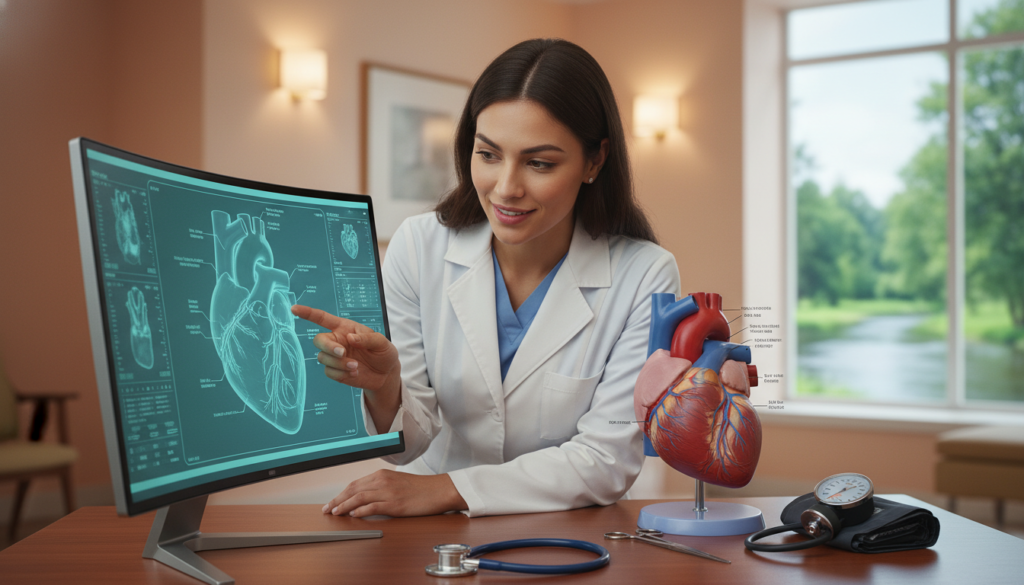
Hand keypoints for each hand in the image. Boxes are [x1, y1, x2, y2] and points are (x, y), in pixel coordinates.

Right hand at [291, 304, 401, 428]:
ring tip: (356, 366)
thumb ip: (367, 338)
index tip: (294, 309)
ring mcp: (334, 357)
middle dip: (328, 347)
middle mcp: (336, 341)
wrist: (385, 374)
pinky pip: (329, 371)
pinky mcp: (335, 371)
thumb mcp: (381, 342)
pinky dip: (341, 373)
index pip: (323, 319)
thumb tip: (349, 338)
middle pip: (319, 340)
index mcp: (344, 328)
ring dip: (338, 363)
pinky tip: (354, 372)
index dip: (308, 313)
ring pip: (323, 358)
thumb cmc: (383, 353)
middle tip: (342, 353)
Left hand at [322, 470, 467, 517]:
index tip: (332, 501)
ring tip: (335, 513)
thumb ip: (381, 487)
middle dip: (337, 500)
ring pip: (359, 498)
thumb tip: (364, 498)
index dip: (341, 493)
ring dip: (344, 506)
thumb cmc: (420, 488)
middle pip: (353, 489)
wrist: (438, 490)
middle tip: (327, 509)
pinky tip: (353, 515)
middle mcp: (383, 481)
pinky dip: (360, 511)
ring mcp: (388, 492)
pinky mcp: (394, 504)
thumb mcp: (397, 482)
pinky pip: (372, 507)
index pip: (355, 484)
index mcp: (382, 474)